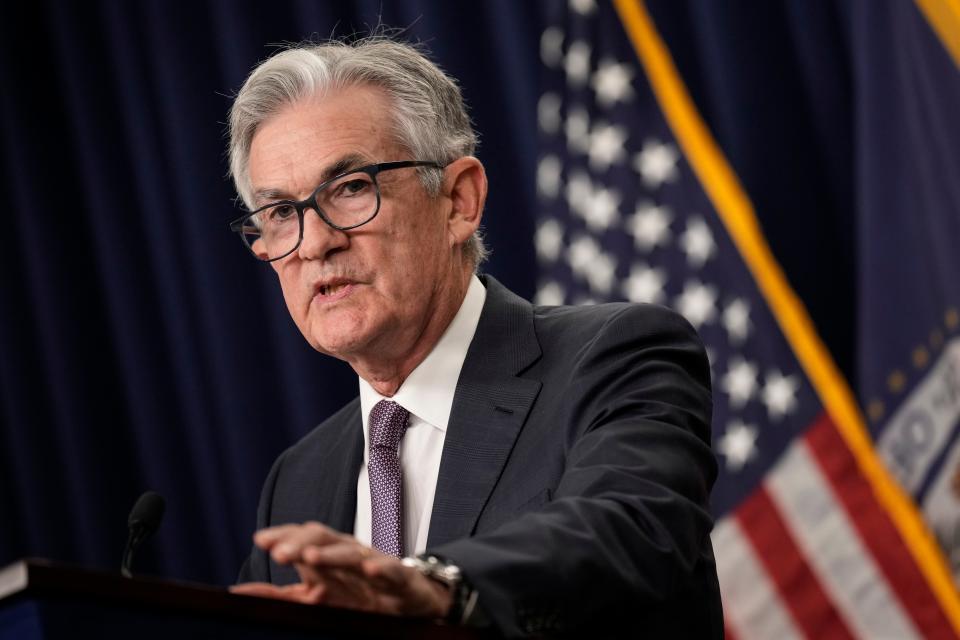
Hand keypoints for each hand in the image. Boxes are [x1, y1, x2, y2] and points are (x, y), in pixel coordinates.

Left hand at [229, 522, 452, 618]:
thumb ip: (278, 596)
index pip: (304, 537)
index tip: (260, 539)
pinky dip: (380, 569)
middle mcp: (349, 553)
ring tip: (310, 558)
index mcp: (329, 555)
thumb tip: (236, 594)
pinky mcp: (399, 578)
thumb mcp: (315, 596)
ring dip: (332, 554)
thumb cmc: (359, 593)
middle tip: (279, 552)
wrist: (409, 599)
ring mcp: (374, 564)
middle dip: (301, 542)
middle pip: (324, 539)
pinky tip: (368, 570)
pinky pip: (391, 570)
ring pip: (352, 553)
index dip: (284, 536)